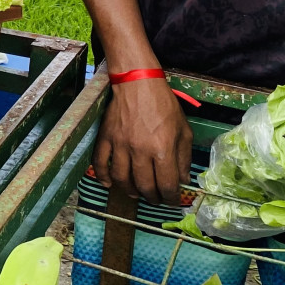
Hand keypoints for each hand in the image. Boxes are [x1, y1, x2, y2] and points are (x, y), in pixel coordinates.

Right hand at [92, 77, 192, 205]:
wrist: (137, 83)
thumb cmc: (164, 105)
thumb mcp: (183, 130)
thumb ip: (183, 157)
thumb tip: (182, 180)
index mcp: (162, 149)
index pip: (167, 185)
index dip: (171, 198)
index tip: (173, 201)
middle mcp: (140, 150)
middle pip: (144, 186)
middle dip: (153, 198)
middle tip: (156, 199)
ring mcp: (120, 145)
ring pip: (121, 178)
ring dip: (130, 191)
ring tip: (137, 193)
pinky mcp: (106, 138)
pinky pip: (100, 162)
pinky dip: (103, 177)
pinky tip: (110, 184)